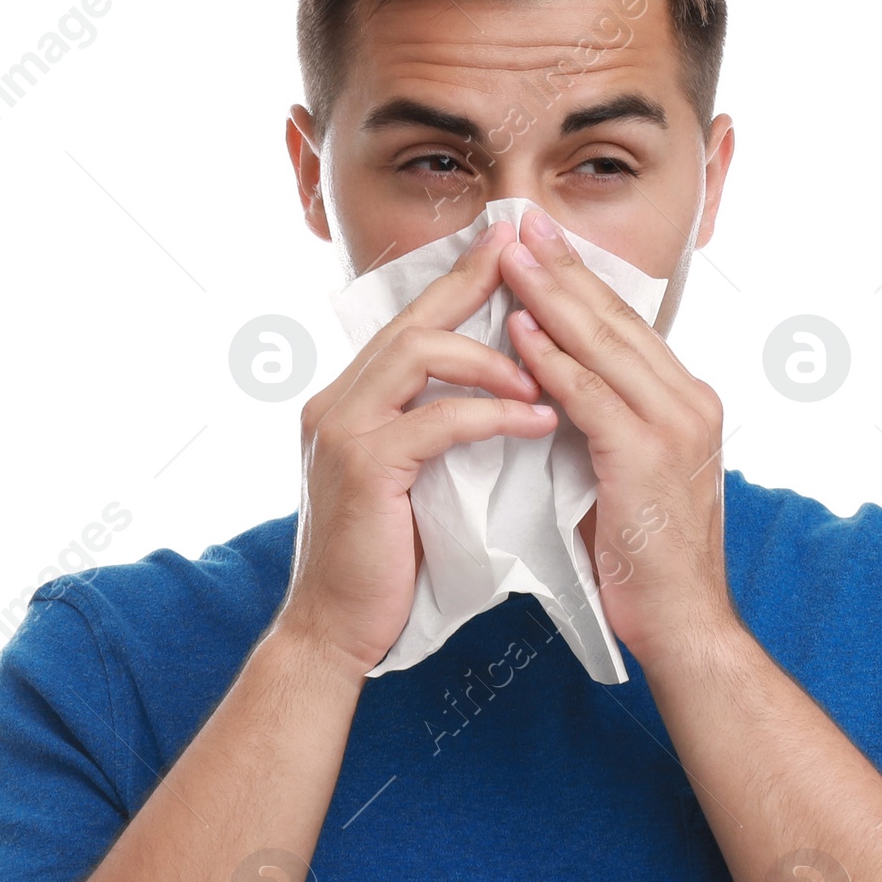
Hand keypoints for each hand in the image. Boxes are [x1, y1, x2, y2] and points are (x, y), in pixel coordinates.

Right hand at [276, 222, 555, 677]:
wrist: (336, 630)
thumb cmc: (385, 564)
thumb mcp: (412, 482)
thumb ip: (432, 433)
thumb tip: (494, 398)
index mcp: (349, 401)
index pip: (410, 324)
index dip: (459, 283)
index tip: (510, 250)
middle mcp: (336, 401)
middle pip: (412, 319)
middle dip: (476, 284)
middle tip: (531, 260)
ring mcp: (342, 429)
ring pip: (419, 354)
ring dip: (492, 360)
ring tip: (544, 382)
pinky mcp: (363, 466)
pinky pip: (437, 419)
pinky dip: (493, 414)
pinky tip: (538, 421)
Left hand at [494, 208, 738, 671]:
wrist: (685, 625)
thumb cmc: (645, 564)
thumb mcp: (623, 479)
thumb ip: (598, 429)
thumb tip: (547, 394)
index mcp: (686, 403)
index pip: (626, 326)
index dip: (581, 280)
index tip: (540, 242)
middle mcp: (690, 402)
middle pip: (616, 319)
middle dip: (564, 267)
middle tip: (520, 222)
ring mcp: (675, 426)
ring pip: (603, 345)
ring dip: (551, 297)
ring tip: (508, 256)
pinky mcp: (648, 457)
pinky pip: (590, 396)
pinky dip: (553, 361)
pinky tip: (518, 331)